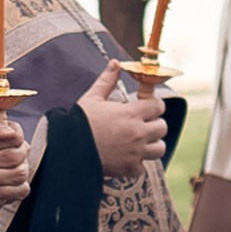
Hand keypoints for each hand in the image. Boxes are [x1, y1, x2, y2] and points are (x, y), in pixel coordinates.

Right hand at [79, 61, 167, 176]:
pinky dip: (136, 164)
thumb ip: (107, 80)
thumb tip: (115, 63)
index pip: (158, 106)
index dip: (153, 105)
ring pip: (159, 149)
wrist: (67, 149)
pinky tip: (125, 159)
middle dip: (154, 125)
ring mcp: (135, 152)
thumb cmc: (79, 122)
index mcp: (131, 113)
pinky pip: (142, 167)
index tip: (145, 107)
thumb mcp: (92, 98)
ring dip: (152, 145)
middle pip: (162, 128)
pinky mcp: (128, 169)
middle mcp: (138, 133)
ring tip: (139, 143)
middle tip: (142, 125)